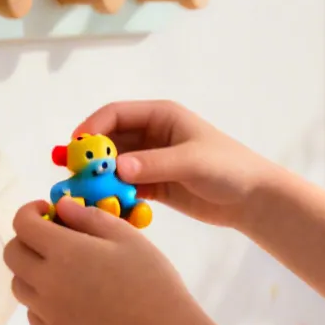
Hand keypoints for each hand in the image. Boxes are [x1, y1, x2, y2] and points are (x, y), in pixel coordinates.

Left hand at [3, 197, 200, 324]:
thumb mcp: (125, 236)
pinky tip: (66, 295)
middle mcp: (47, 281)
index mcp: (63, 251)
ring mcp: (48, 311)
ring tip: (60, 268)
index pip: (22, 224)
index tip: (47, 211)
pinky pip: (32, 311)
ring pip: (18, 284)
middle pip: (12, 254)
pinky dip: (40, 299)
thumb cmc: (151, 279)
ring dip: (30, 269)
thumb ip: (88, 217)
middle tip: (51, 238)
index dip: (29, 211)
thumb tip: (61, 206)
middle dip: (26, 238)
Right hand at [80, 101, 280, 230]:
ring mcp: (150, 161)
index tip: (75, 148)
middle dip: (90, 156)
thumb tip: (117, 168)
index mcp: (160, 116)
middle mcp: (151, 136)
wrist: (253, 199)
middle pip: (109, 141)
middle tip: (71, 175)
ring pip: (113, 166)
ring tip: (82, 195)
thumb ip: (154, 164)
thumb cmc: (228, 168)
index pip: (116, 114)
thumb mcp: (192, 162)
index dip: (92, 128)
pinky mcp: (153, 186)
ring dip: (98, 179)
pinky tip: (103, 209)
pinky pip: (124, 188)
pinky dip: (112, 196)